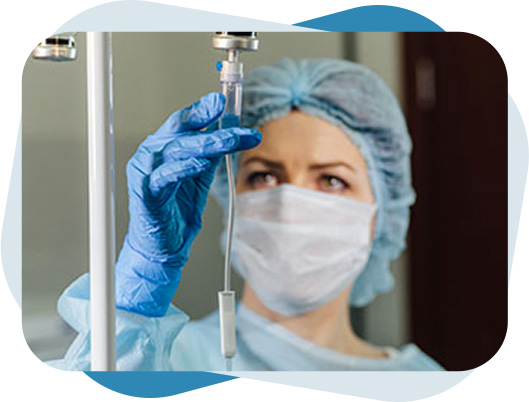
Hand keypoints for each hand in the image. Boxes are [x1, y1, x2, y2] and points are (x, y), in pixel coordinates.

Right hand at [115, 92, 260, 315]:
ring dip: (206, 144)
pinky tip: (199, 162)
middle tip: (237, 124)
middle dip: (211, 124)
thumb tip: (232, 129)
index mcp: (164, 147)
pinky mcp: (145, 193)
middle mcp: (152, 155)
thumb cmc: (178, 209)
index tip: (223, 102)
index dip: (203, 110)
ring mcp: (145, 172)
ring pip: (177, 150)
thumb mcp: (200, 175)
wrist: (164, 246)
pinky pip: (164, 177)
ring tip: (230, 140)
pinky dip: (182, 168)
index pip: (184, 122)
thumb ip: (212, 152)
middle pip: (182, 131)